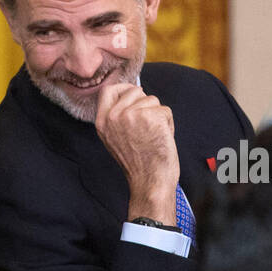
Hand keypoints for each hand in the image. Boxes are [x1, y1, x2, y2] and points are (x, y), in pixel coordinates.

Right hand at [94, 82, 179, 221]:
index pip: (108, 90)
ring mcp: (132, 115)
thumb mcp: (115, 139)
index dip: (124, 89)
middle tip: (148, 127)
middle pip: (135, 91)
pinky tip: (162, 139)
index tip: (135, 95)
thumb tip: (133, 96)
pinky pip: (165, 110)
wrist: (150, 182)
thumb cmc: (138, 164)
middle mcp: (114, 116)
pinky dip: (169, 124)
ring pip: (152, 100)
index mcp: (103, 122)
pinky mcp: (151, 117)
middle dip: (146, 104)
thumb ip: (118, 118)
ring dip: (158, 116)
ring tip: (154, 136)